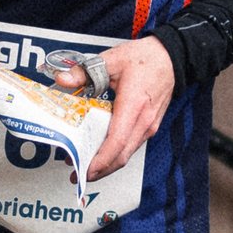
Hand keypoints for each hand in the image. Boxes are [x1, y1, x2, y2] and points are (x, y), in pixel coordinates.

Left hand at [87, 37, 175, 179]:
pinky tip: (101, 153)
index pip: (117, 142)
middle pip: (121, 157)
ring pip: (127, 154)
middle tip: (77, 175)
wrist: (171, 57)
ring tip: (84, 166)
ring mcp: (148, 126)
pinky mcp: (149, 127)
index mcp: (134, 106)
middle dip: (99, 171)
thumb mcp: (111, 59)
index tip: (85, 170)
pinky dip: (115, 155)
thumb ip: (84, 71)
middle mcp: (144, 121)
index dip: (101, 160)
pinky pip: (131, 146)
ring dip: (107, 165)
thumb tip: (61, 80)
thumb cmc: (145, 58)